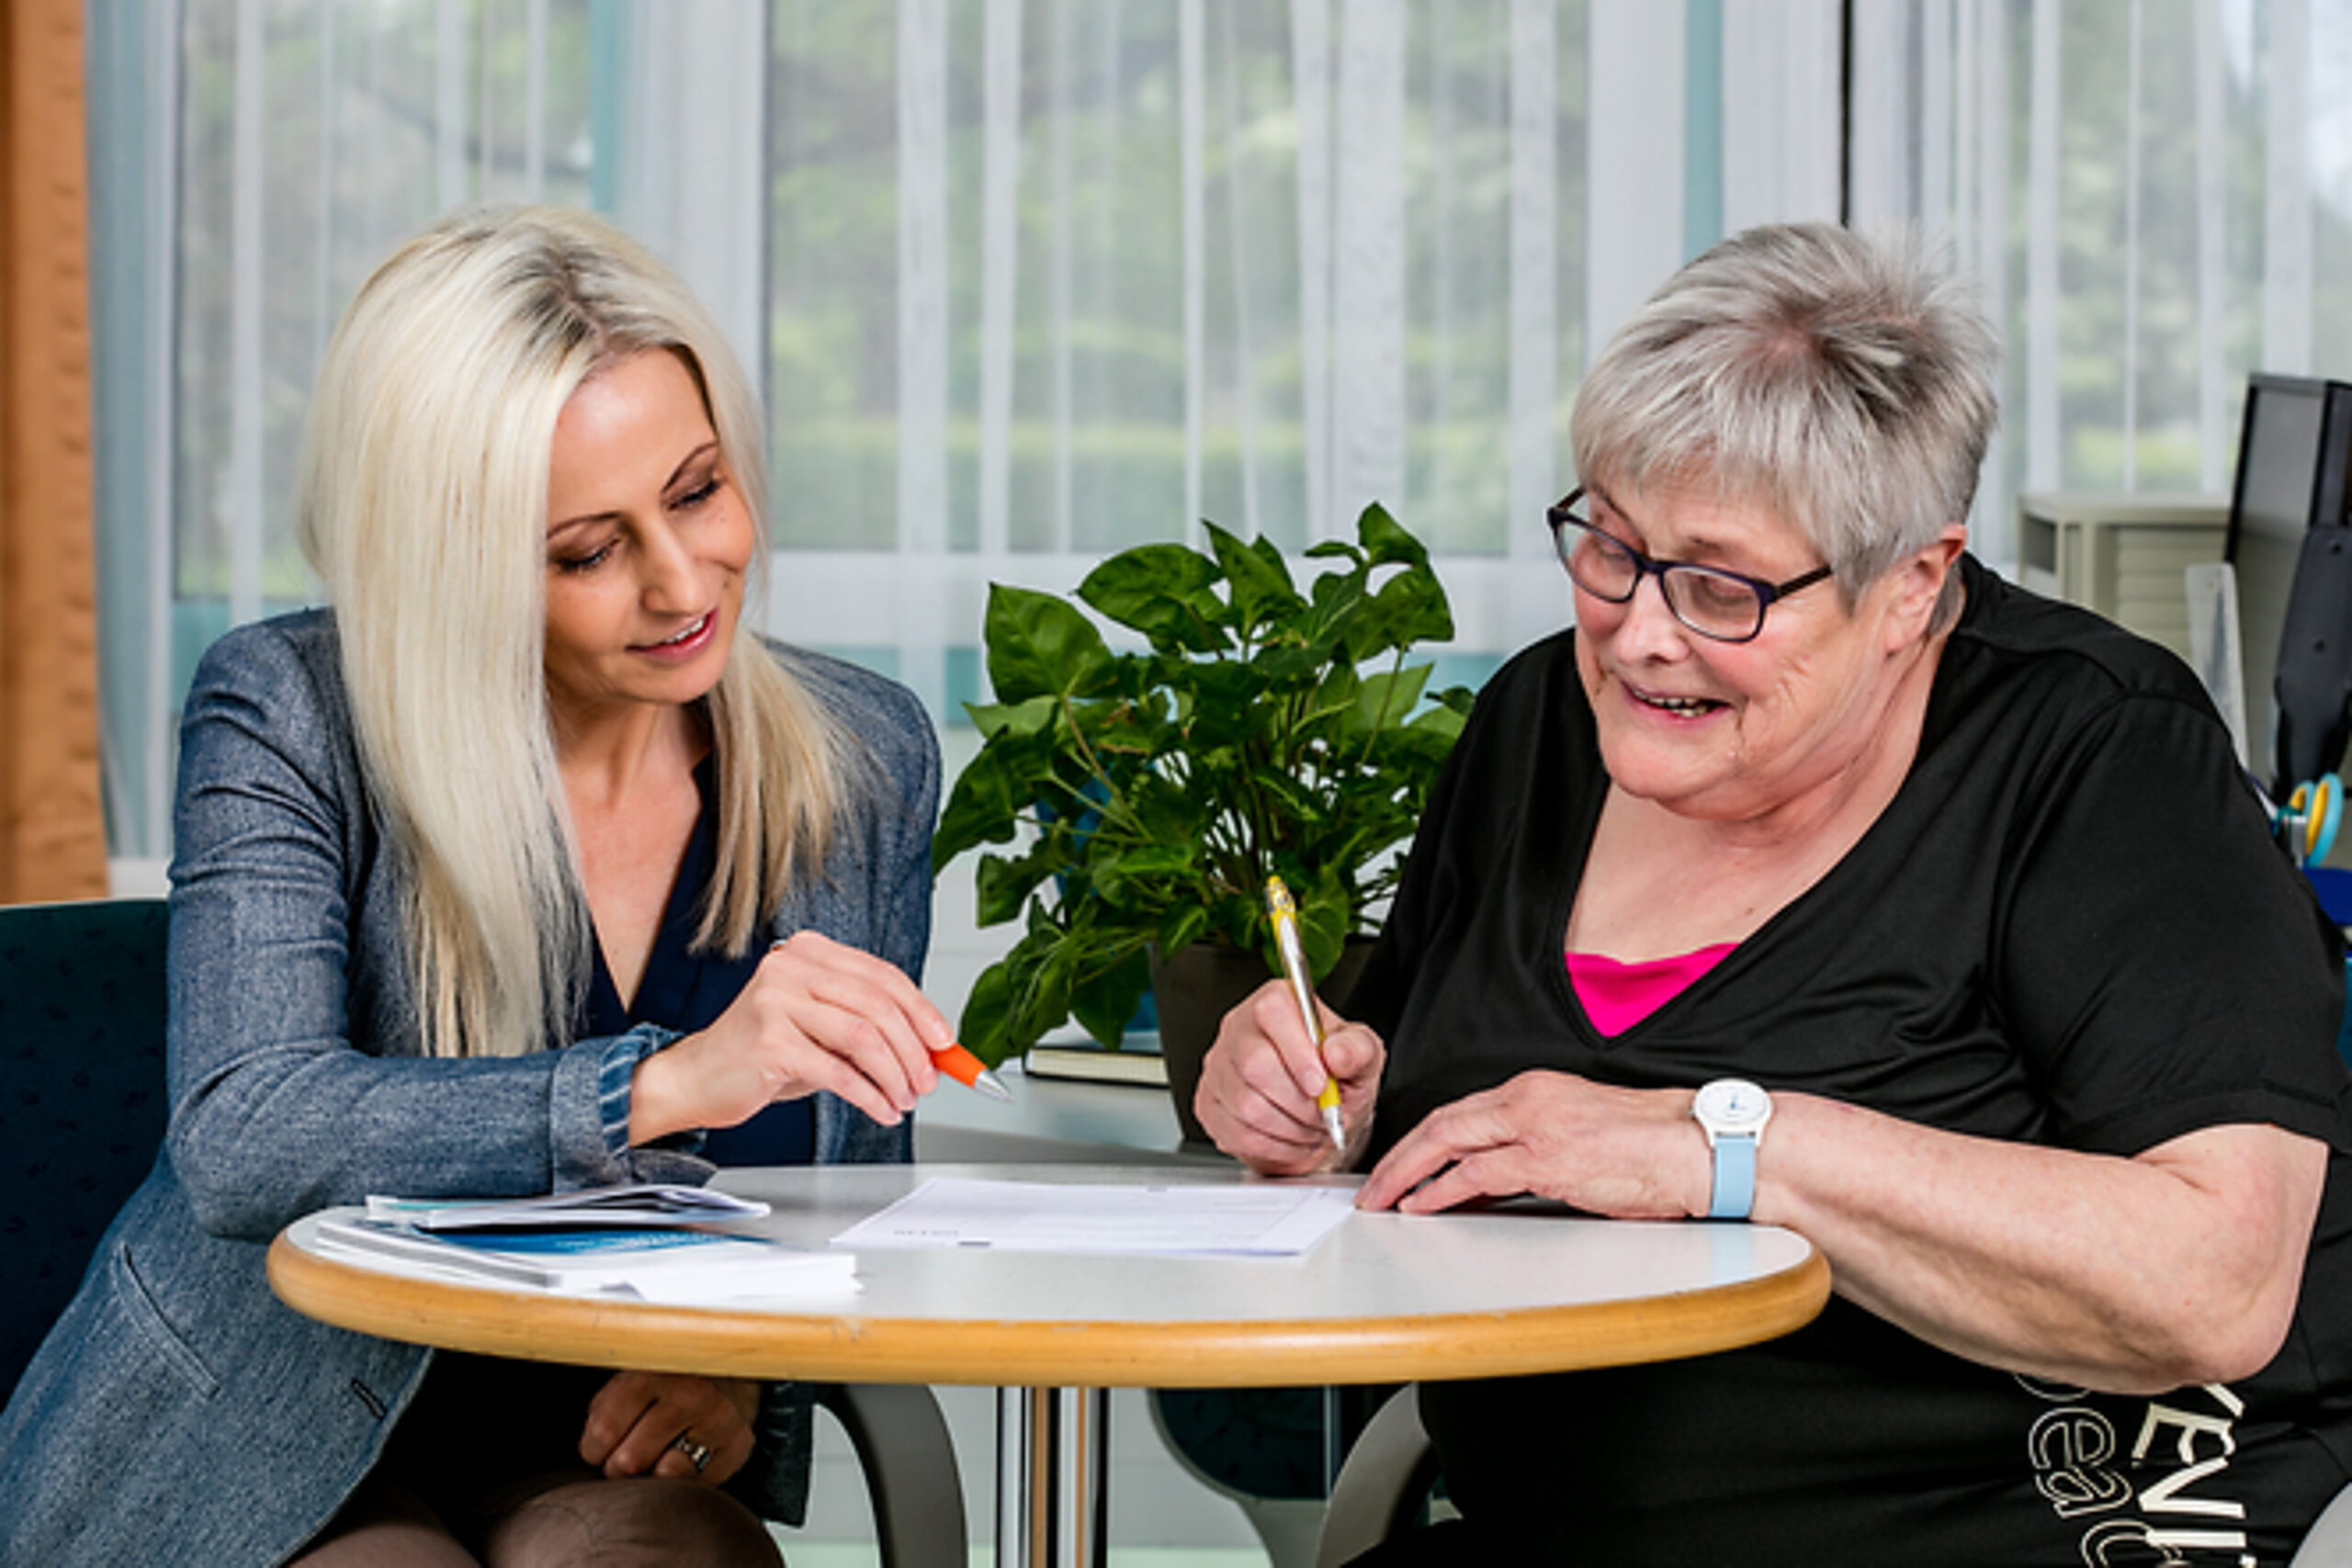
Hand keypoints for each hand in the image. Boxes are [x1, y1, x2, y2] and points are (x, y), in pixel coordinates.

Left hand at [579, 1371, 759, 1484]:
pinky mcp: (739, 1445)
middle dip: (620, 1468)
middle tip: (628, 1456)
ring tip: (656, 1459)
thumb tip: (598, 1456)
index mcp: (652, 1374)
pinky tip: (685, 1458)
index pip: (604, 1433)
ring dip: (654, 1476)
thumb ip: (604, 1417)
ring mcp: (719, 1420)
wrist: (724, 1375)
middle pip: (631, 1461)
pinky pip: (697, 1485)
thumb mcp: (626, 1387)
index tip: (601, 1446)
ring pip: (667, 1476)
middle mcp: (690, 1394)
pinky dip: (683, 1481)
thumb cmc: (662, 1388)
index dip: (594, 1450)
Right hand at [630, 932, 948, 1141]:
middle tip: (928, 1080)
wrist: (696, 1079)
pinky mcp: (770, 1042)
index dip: (921, 1010)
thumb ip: (867, 1026)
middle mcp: (792, 968)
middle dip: (914, 1049)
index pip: (882, 975)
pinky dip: (869, 1095)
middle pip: (878, 1004)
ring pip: (864, 1037)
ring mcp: (777, 1001)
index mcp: (810, 952)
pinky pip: (838, 1071)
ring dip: (895, 1074)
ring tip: (904, 1098)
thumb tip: (929, 1048)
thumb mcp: (819, 1029)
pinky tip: (880, 1109)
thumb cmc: (761, 1053)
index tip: (944, 1042)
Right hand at [1194, 979, 1383, 1174]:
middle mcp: (1239, 1030)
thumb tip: (1336, 1052)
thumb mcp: (1364, 1056)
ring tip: (1311, 1126)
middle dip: (1299, 1102)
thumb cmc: (1337, 1076)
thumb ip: (1357, 1049)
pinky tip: (1291, 1137)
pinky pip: (1238, 1133)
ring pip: (1246, 1105)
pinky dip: (1275, 1146)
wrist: (1320, 1112)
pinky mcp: (1209, 1105)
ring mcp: (1218, 1068)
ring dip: (1290, 1128)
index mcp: (1276, 1003)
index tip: (1321, 1085)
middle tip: (1323, 1113)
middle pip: (1255, 1064)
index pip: (1272, 1013)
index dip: (1297, 1054)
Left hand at [1355, 1070, 1706, 1216]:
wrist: (1694, 1146)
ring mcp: (1535, 1127)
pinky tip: (1422, 1206)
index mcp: (1535, 1090)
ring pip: (1447, 1143)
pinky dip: (1441, 1190)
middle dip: (1398, 1156)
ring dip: (1406, 1174)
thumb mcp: (1577, 1135)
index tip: (1400, 1164)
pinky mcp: (1548, 1159)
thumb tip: (1488, 1181)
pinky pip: (1476, 1174)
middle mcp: (1527, 1099)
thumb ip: (1529, 1150)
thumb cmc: (1649, 1147)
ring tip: (1383, 1200)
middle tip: (1373, 1186)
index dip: (1421, 1140)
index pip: (1459, 1112)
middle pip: (1440, 1123)